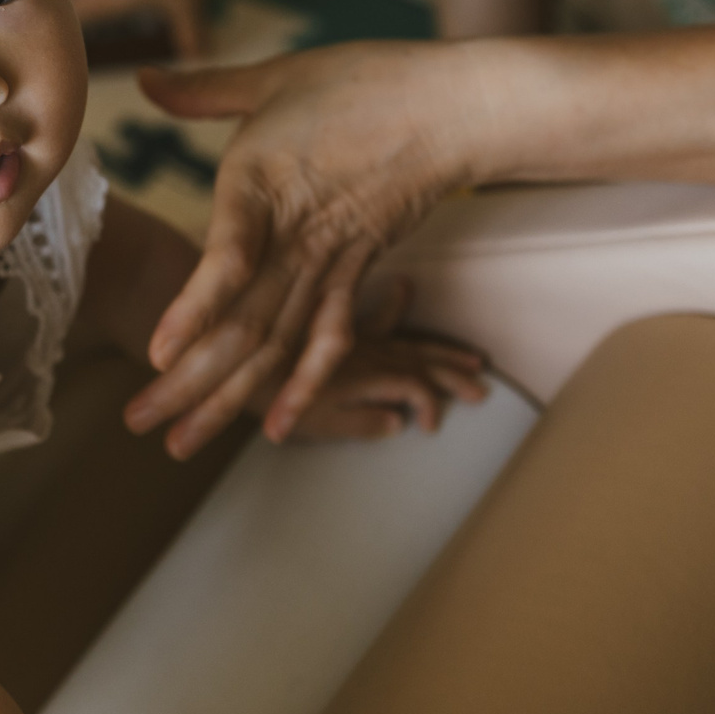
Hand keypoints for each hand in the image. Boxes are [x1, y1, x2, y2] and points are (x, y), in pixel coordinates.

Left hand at [124, 42, 470, 458]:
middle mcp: (292, 234)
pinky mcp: (354, 270)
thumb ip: (204, 90)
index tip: (159, 353)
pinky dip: (305, 385)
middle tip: (139, 425)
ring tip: (182, 442)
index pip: (226, 260)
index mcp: (259, 184)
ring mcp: (328, 260)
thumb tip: (145, 78)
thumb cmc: (363, 81)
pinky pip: (328, 339)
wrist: (452, 108)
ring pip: (275, 344)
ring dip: (229, 397)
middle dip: (187, 381)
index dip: (193, 311)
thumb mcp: (273, 76)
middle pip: (242, 323)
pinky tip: (276, 427)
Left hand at [278, 281, 490, 441]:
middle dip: (449, 372)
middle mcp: (363, 350)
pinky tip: (406, 289)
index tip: (432, 424)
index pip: (412, 386)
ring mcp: (351, 336)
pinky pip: (375, 316)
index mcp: (363, 373)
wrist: (233, 349)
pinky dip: (395, 309)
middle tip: (481, 384)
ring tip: (469, 357)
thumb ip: (358, 421)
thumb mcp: (315, 416)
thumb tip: (398, 424)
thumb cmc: (267, 391)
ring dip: (436, 350)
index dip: (429, 404)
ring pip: (405, 339)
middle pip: (418, 358)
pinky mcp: (333, 323)